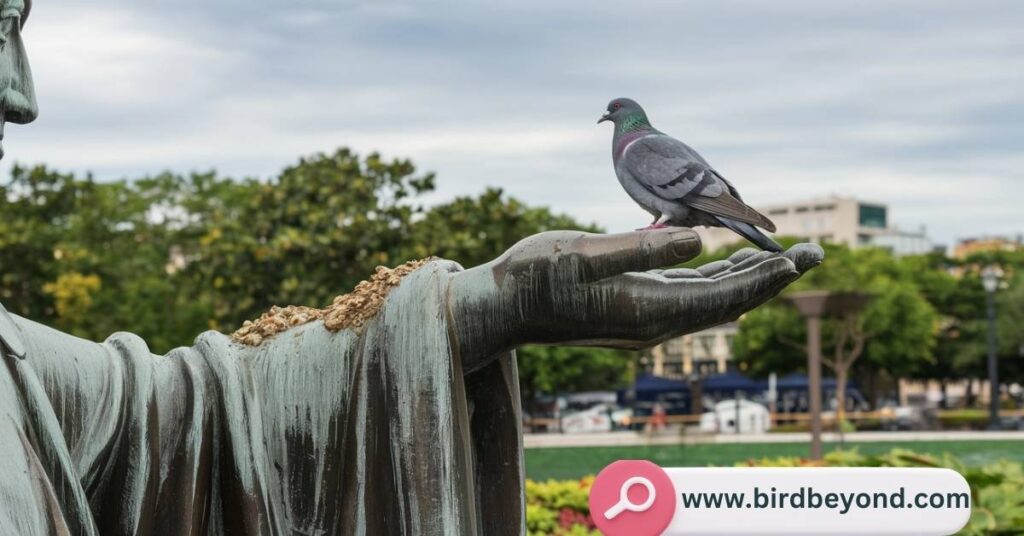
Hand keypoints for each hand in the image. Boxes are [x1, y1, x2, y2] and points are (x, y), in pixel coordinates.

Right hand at [447, 228, 822, 371]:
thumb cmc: (532, 277)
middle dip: (773, 276)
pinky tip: (730, 262)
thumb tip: (697, 240)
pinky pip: (690, 293)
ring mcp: (646, 317)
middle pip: (729, 301)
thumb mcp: (580, 254)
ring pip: (713, 298)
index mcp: (649, 312)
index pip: (724, 298)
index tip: (803, 255)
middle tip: (817, 251)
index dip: (766, 277)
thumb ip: (638, 248)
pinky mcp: (635, 306)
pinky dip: (719, 277)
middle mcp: (655, 322)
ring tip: (788, 256)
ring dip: (751, 276)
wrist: (500, 307)